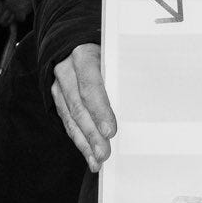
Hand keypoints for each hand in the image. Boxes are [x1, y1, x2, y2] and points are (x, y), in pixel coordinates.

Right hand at [52, 43, 116, 171]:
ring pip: (71, 118)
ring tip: (98, 161)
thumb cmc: (105, 49)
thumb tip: (144, 95)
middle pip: (79, 107)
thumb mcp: (113, 52)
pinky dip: (79, 140)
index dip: (100, 110)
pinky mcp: (57, 97)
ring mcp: (58, 85)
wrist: (76, 41)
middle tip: (105, 153)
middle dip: (92, 134)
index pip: (91, 86)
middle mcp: (66, 70)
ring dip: (85, 142)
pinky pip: (67, 122)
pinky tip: (90, 155)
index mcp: (83, 55)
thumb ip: (122, 71)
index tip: (111, 131)